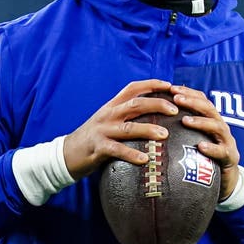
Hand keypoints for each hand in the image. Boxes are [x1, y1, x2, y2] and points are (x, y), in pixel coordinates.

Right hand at [63, 80, 178, 180]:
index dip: (152, 84)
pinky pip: (117, 150)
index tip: (170, 85)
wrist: (68, 152)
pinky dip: (131, 155)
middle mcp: (108, 114)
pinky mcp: (99, 147)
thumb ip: (126, 114)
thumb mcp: (108, 119)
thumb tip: (154, 113)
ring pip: (128, 127)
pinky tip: (145, 159)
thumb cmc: (95, 137)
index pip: (133, 88)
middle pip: (135, 104)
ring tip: (165, 134)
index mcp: (112, 105)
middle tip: (175, 109)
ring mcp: (103, 130)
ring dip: (148, 129)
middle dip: (157, 104)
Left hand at [170, 85, 241, 200]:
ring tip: (185, 120)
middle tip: (176, 99)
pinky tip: (200, 146)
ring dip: (201, 122)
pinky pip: (222, 152)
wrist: (227, 180)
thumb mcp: (193, 140)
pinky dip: (212, 148)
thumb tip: (152, 120)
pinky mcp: (230, 158)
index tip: (171, 88)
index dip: (188, 92)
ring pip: (217, 126)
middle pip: (209, 108)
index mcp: (211, 120)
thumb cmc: (204, 157)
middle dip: (193, 102)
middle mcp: (220, 127)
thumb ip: (179, 129)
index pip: (201, 100)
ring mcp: (227, 141)